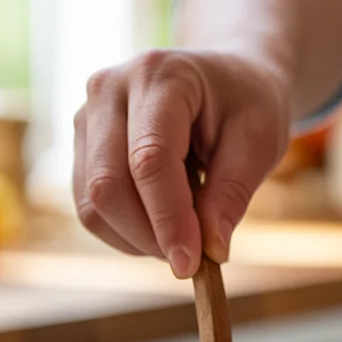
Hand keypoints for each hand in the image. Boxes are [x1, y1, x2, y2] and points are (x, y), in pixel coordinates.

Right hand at [73, 49, 290, 276]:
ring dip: (136, 239)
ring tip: (181, 235)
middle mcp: (109, 89)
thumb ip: (232, 194)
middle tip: (191, 258)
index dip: (168, 219)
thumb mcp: (259, 143)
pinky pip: (89, 207)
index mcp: (160, 76)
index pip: (150, 160)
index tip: (190, 265)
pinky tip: (159, 225)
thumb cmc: (245, 105)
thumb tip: (211, 251)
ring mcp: (87, 116)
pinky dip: (123, 232)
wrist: (222, 80)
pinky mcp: (82, 145)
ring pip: (92, 202)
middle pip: (109, 185)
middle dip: (149, 236)